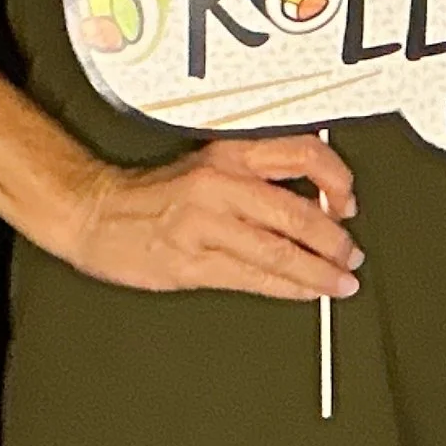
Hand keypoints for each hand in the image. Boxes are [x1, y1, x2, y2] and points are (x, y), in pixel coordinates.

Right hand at [63, 135, 363, 301]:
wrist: (94, 212)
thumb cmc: (154, 193)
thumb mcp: (209, 164)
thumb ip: (259, 175)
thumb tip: (318, 198)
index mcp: (230, 153)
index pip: (302, 154)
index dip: (337, 180)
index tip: (349, 202)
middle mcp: (221, 183)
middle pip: (298, 212)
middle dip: (334, 240)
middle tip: (351, 254)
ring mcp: (205, 225)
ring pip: (279, 251)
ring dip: (318, 272)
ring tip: (340, 281)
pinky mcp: (191, 262)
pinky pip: (252, 278)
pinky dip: (287, 288)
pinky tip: (305, 292)